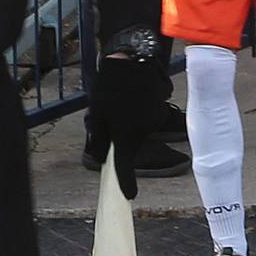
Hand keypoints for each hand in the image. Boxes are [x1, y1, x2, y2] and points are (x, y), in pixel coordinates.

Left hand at [83, 52, 152, 199]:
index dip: (126, 184)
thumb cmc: (111, 89)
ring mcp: (155, 120)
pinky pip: (147, 117)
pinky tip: (132, 96)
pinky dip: (139, 112)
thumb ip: (98, 139)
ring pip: (139, 129)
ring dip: (130, 121)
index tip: (130, 196)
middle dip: (122, 136)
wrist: (134, 60)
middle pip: (132, 143)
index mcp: (126, 137)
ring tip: (121, 102)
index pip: (125, 167)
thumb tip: (99, 156)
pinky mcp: (159, 109)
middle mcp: (144, 133)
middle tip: (110, 117)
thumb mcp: (96, 115)